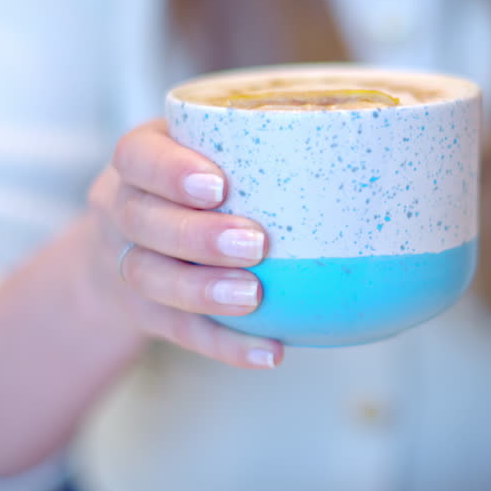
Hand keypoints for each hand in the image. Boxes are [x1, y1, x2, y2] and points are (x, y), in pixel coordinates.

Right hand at [86, 120, 282, 368]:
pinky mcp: (144, 312)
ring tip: (253, 297)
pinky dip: (225, 344)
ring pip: (151, 277)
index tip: (218, 187)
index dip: (171, 172)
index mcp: (139, 161)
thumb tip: (368, 138)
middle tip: (254, 243)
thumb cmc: (191, 187)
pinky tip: (268, 351)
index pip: (137, 157)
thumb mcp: (204, 151)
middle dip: (197, 234)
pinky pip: (179, 331)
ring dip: (204, 290)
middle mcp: (122, 209)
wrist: (124, 246)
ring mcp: (126, 262)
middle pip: (142, 220)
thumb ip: (257, 145)